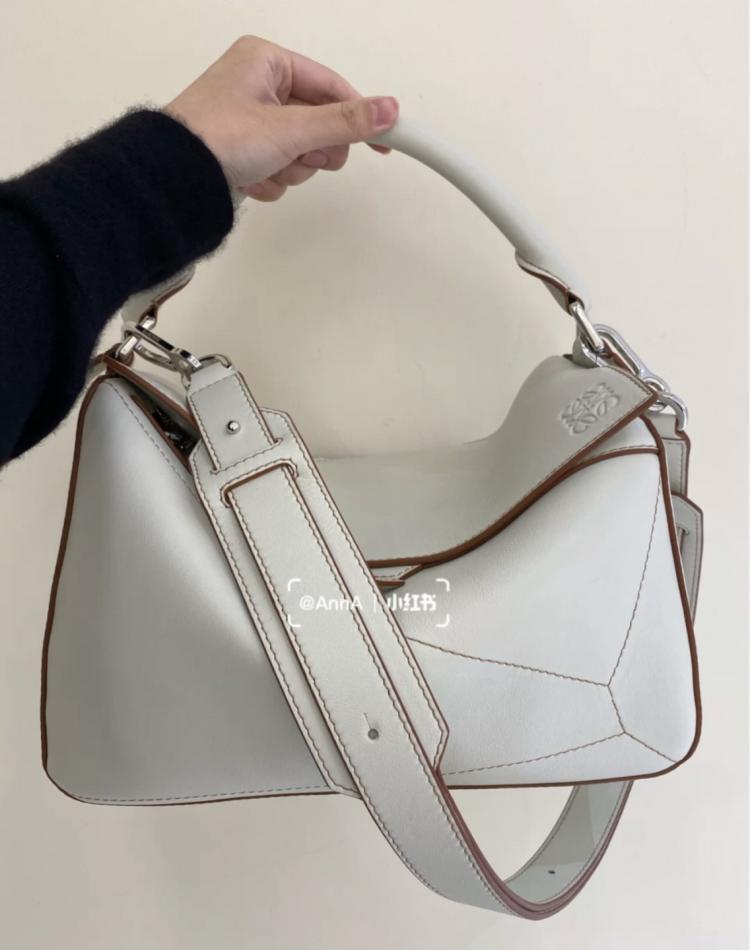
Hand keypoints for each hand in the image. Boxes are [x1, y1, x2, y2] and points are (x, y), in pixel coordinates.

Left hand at [165, 35, 398, 201]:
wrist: (172, 180)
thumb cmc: (221, 138)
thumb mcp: (291, 129)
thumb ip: (344, 122)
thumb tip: (390, 110)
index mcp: (267, 61)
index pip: (331, 87)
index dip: (359, 116)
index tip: (386, 142)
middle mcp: (258, 85)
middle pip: (318, 123)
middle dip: (312, 150)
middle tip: (300, 157)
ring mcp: (250, 120)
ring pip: (300, 151)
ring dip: (290, 168)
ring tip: (265, 168)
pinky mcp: (242, 151)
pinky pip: (278, 167)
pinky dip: (270, 179)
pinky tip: (249, 179)